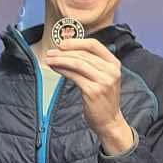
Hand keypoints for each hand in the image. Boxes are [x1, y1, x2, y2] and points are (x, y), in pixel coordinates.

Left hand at [42, 37, 134, 153]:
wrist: (109, 121)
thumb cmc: (103, 99)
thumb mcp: (103, 77)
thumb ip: (92, 64)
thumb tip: (68, 51)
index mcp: (114, 64)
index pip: (94, 45)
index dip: (76, 42)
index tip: (62, 43)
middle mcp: (110, 71)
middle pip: (83, 54)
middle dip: (63, 52)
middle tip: (50, 52)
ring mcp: (103, 81)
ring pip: (77, 63)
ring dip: (60, 60)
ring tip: (49, 59)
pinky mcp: (93, 91)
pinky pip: (74, 76)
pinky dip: (62, 70)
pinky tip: (55, 69)